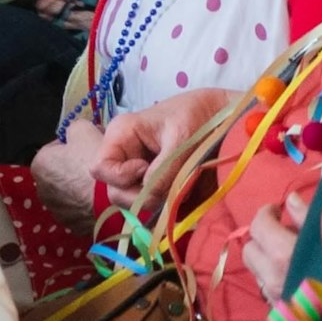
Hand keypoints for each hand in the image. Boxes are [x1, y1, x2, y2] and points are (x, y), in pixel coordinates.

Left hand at [30, 119, 105, 228]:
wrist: (115, 199)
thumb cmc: (95, 161)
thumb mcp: (83, 129)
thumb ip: (73, 128)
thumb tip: (76, 135)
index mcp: (40, 164)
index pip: (56, 148)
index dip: (74, 145)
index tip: (88, 146)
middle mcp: (41, 190)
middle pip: (62, 172)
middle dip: (76, 167)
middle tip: (97, 164)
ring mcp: (57, 212)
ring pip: (71, 193)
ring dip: (81, 188)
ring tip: (103, 183)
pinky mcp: (73, 227)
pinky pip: (80, 210)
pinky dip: (88, 205)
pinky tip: (103, 199)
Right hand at [94, 87, 235, 209]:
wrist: (220, 116)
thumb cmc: (196, 117)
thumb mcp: (180, 140)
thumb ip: (163, 170)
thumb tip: (148, 199)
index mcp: (121, 135)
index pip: (100, 168)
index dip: (122, 177)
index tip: (148, 169)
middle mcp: (124, 155)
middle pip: (116, 191)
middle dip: (141, 196)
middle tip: (170, 185)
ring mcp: (138, 171)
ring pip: (134, 201)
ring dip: (158, 201)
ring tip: (181, 185)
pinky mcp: (154, 182)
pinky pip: (152, 203)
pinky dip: (168, 204)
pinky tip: (184, 190)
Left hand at [242, 187, 310, 301]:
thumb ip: (308, 217)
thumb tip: (290, 200)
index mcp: (283, 253)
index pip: (258, 225)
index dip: (266, 213)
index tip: (278, 210)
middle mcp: (272, 276)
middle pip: (249, 248)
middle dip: (261, 237)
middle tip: (281, 233)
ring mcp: (274, 298)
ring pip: (256, 270)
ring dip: (266, 258)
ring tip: (289, 255)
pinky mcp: (280, 314)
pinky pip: (266, 288)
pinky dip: (273, 277)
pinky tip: (293, 276)